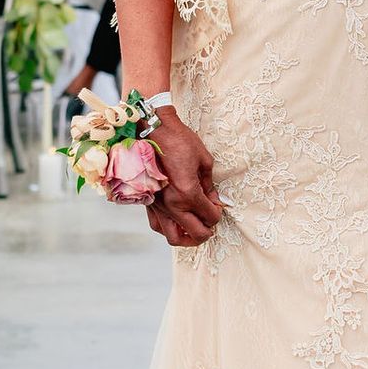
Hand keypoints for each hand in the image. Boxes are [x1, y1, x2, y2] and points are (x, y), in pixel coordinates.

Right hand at [145, 110, 223, 249]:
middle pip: (195, 233)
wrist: (151, 130)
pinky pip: (158, 226)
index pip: (210, 216)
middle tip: (211, 224)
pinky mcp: (148, 202)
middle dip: (207, 232)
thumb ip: (210, 185)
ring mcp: (158, 206)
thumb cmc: (179, 140)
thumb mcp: (204, 160)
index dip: (218, 214)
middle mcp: (172, 205)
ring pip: (173, 237)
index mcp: (188, 193)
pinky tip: (177, 223)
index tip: (218, 207)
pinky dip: (169, 229)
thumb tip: (215, 200)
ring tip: (195, 230)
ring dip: (187, 238)